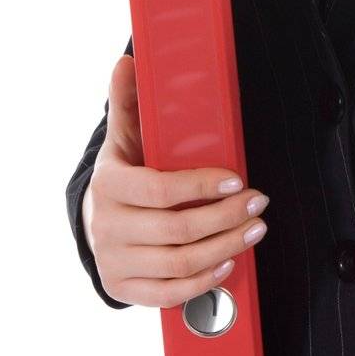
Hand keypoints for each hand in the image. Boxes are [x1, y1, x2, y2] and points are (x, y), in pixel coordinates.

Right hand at [85, 54, 270, 306]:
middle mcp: (107, 227)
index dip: (202, 187)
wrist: (94, 223)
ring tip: (255, 228)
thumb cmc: (122, 177)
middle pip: (177, 229)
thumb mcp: (123, 139)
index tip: (238, 179)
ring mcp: (115, 261)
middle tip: (260, 202)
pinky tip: (228, 262)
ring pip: (179, 262)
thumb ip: (128, 102)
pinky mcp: (124, 289)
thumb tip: (128, 61)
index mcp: (109, 186)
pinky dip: (203, 280)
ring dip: (225, 246)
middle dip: (226, 216)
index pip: (160, 190)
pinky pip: (169, 294)